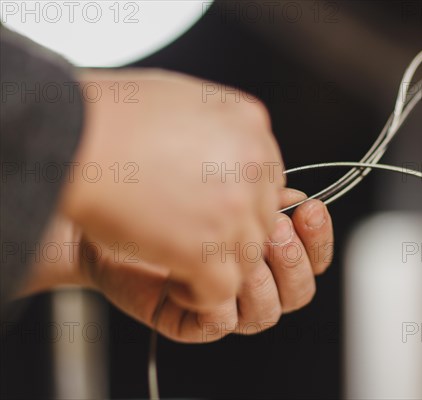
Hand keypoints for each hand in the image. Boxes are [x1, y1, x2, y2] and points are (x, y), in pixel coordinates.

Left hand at [21, 192, 333, 342]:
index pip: (313, 254)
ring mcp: (223, 301)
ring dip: (262, 279)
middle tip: (275, 229)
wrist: (104, 200)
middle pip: (301, 291)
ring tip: (235, 246)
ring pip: (270, 312)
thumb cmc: (162, 183)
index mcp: (265, 243)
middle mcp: (250, 276)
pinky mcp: (191, 320)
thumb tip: (296, 198)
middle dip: (294, 260)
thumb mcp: (227, 177)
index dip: (319, 237)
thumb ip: (267, 190)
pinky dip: (217, 299)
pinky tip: (191, 269)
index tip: (309, 208)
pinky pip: (223, 323)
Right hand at [59, 69, 284, 311]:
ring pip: (248, 257)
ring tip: (181, 261)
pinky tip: (177, 283)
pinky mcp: (207, 250)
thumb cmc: (114, 119)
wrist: (71, 139)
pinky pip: (224, 289)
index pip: (269, 180)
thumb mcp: (183, 99)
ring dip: (217, 266)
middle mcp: (251, 165)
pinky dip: (200, 296)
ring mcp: (233, 209)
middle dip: (231, 235)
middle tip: (195, 239)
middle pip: (261, 220)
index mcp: (249, 123)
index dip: (241, 202)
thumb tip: (239, 151)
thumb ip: (221, 128)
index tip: (214, 212)